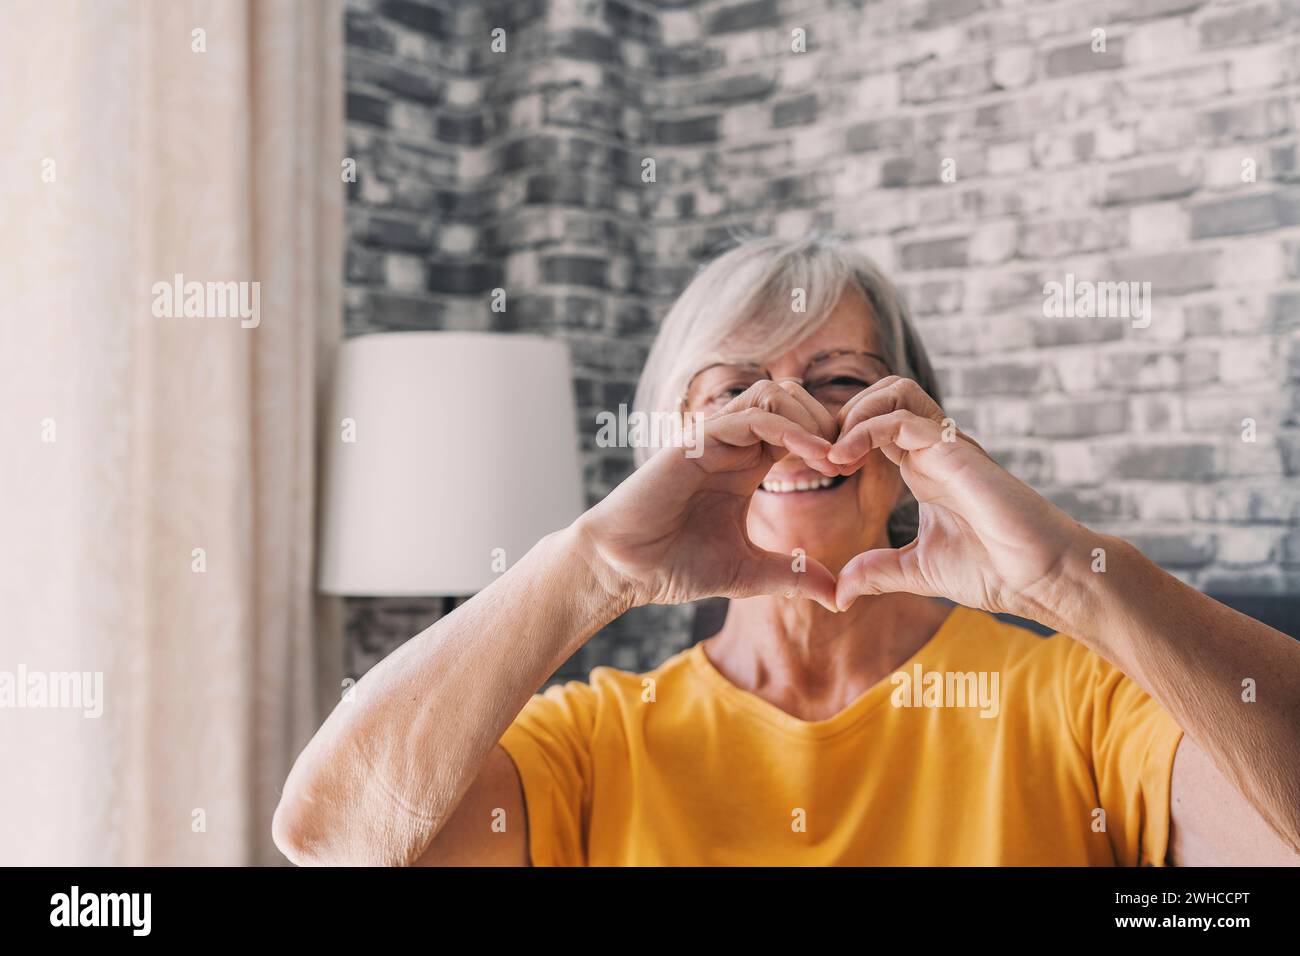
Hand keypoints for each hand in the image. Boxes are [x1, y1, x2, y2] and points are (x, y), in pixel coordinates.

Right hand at [574, 381, 841, 611]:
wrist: (623, 569)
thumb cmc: (675, 566)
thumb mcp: (748, 574)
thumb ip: (792, 576)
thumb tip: (838, 595)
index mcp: (745, 465)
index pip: (799, 428)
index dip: (832, 442)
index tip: (858, 471)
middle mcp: (732, 444)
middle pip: (793, 399)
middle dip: (829, 422)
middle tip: (852, 458)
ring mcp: (713, 438)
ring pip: (774, 395)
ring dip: (811, 418)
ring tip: (833, 457)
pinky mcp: (697, 440)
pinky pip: (752, 415)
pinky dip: (788, 427)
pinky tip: (812, 454)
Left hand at [828, 376, 1093, 621]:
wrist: (1043, 579)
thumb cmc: (996, 572)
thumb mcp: (918, 571)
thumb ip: (878, 572)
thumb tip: (839, 591)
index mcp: (925, 469)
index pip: (875, 427)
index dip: (839, 439)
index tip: (813, 471)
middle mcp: (935, 449)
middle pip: (883, 395)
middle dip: (842, 416)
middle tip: (818, 457)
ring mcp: (948, 446)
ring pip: (895, 390)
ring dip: (853, 414)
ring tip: (831, 455)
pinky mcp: (957, 452)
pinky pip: (903, 418)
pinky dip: (864, 430)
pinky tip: (842, 460)